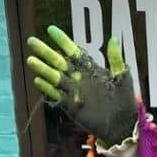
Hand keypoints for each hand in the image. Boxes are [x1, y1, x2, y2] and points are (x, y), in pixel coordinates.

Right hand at [26, 26, 136, 145]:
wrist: (123, 126)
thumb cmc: (124, 101)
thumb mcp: (122, 78)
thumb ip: (115, 59)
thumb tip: (113, 39)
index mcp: (89, 69)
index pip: (73, 52)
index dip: (63, 41)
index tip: (51, 30)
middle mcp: (78, 78)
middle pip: (59, 62)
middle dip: (46, 52)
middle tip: (32, 41)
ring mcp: (73, 92)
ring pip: (55, 78)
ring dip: (43, 69)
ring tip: (31, 60)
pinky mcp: (71, 106)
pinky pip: (57, 96)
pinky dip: (48, 89)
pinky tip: (39, 80)